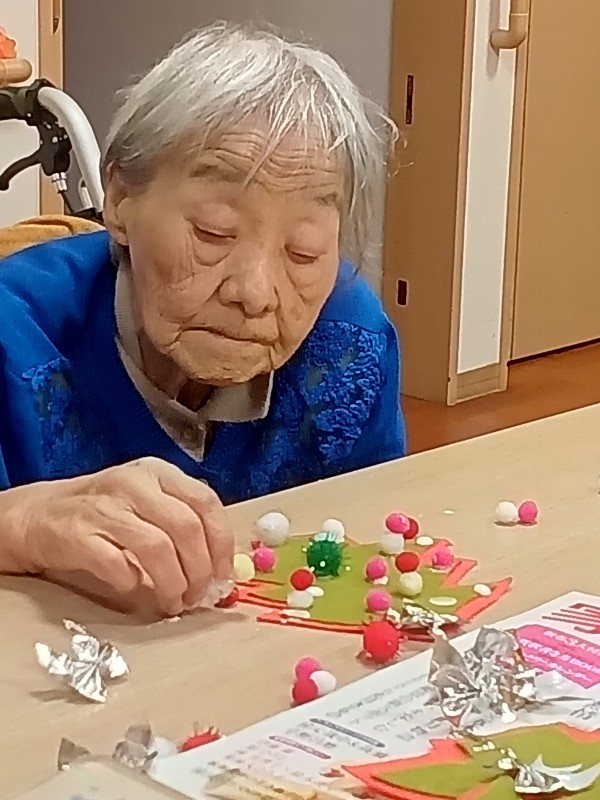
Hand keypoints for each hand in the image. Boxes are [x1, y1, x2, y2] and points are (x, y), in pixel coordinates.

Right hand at [0, 457, 233, 615]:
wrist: (40, 515)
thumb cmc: (105, 513)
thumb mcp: (147, 502)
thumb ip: (182, 522)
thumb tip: (218, 569)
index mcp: (158, 473)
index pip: (205, 502)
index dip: (221, 542)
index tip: (223, 575)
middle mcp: (134, 483)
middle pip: (186, 527)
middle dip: (199, 569)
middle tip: (197, 595)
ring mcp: (105, 506)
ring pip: (156, 546)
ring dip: (172, 582)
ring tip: (172, 601)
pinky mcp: (77, 533)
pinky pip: (116, 563)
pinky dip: (130, 580)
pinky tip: (131, 586)